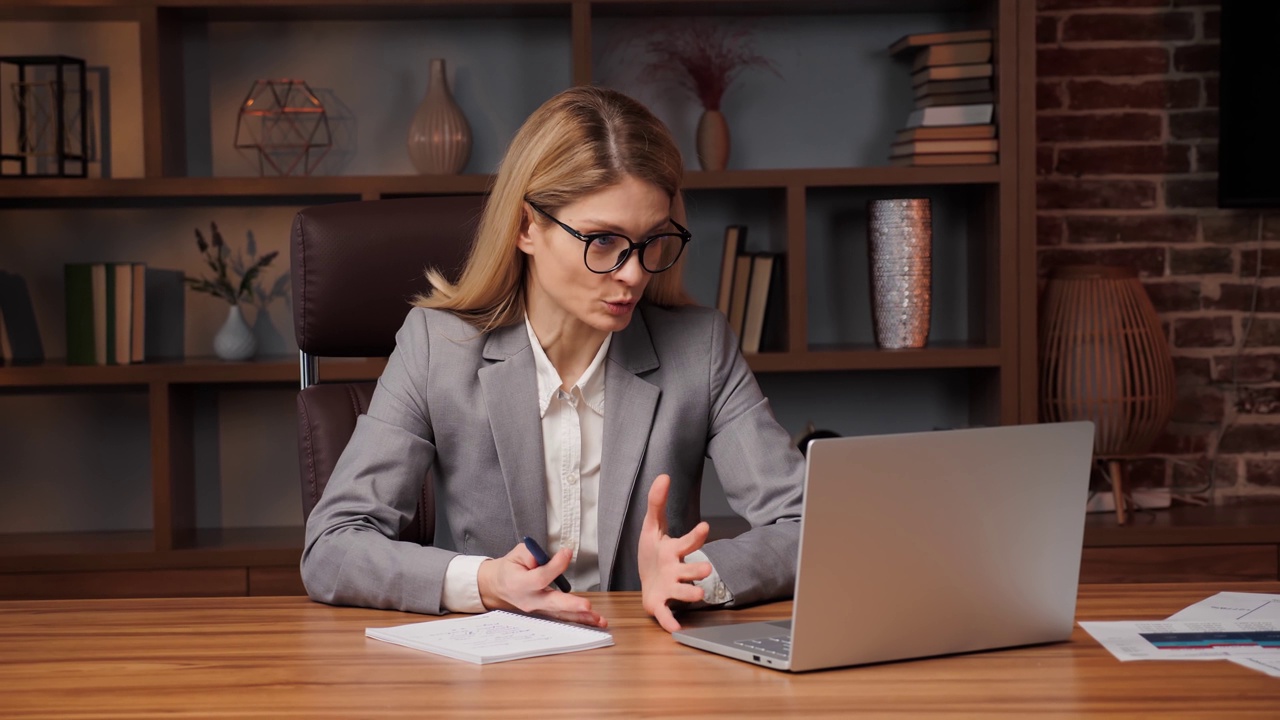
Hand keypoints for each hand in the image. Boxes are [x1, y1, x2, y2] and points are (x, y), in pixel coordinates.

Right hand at [476, 543, 606, 627]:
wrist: (499, 586)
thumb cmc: (511, 568)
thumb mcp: (516, 554)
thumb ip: (532, 554)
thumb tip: (552, 558)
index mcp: (519, 584)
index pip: (540, 577)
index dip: (555, 566)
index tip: (567, 553)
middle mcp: (529, 600)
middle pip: (552, 603)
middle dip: (571, 605)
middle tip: (587, 606)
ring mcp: (538, 609)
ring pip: (560, 613)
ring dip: (581, 616)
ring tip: (598, 618)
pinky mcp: (546, 612)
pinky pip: (563, 616)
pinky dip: (579, 618)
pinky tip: (595, 621)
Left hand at [637, 473, 711, 632]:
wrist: (648, 580)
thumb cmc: (654, 554)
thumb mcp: (651, 527)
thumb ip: (656, 503)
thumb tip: (663, 476)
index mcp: (674, 551)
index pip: (687, 542)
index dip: (695, 536)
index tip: (704, 527)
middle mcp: (676, 570)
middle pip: (690, 570)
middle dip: (697, 570)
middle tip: (706, 568)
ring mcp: (670, 587)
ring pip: (683, 592)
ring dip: (690, 593)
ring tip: (699, 594)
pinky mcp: (660, 603)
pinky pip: (667, 613)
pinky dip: (671, 620)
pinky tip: (675, 628)